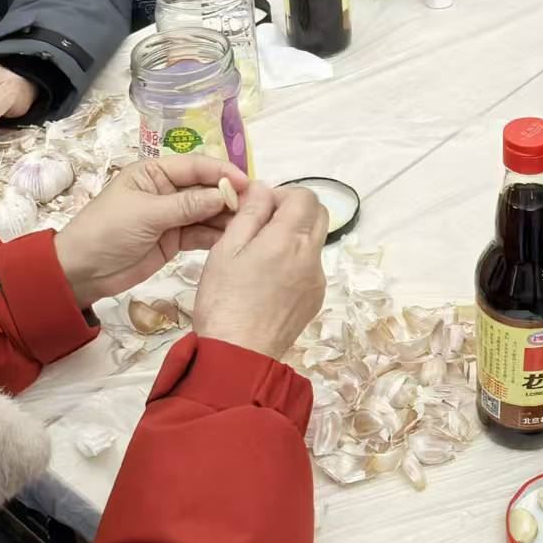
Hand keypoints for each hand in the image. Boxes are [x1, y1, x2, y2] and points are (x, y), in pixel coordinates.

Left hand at [53, 156, 247, 307]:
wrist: (82, 272)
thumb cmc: (106, 232)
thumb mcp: (146, 214)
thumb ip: (187, 205)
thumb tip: (224, 195)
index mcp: (154, 173)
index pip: (196, 166)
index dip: (222, 173)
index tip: (246, 183)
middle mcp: (166, 190)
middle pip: (206, 188)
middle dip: (229, 196)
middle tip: (257, 206)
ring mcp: (172, 216)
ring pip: (207, 212)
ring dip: (227, 217)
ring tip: (252, 224)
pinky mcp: (175, 240)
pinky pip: (202, 233)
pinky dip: (217, 236)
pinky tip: (236, 239)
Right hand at [190, 182, 327, 358]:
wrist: (238, 354)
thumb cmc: (224, 300)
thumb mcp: (227, 250)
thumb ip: (249, 214)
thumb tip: (263, 188)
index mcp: (289, 239)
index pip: (305, 196)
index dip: (282, 195)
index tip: (259, 208)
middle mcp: (311, 256)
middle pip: (319, 214)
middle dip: (294, 210)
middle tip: (262, 225)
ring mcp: (318, 279)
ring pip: (315, 241)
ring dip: (295, 236)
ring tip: (261, 255)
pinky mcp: (315, 298)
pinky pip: (312, 266)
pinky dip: (296, 260)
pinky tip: (268, 279)